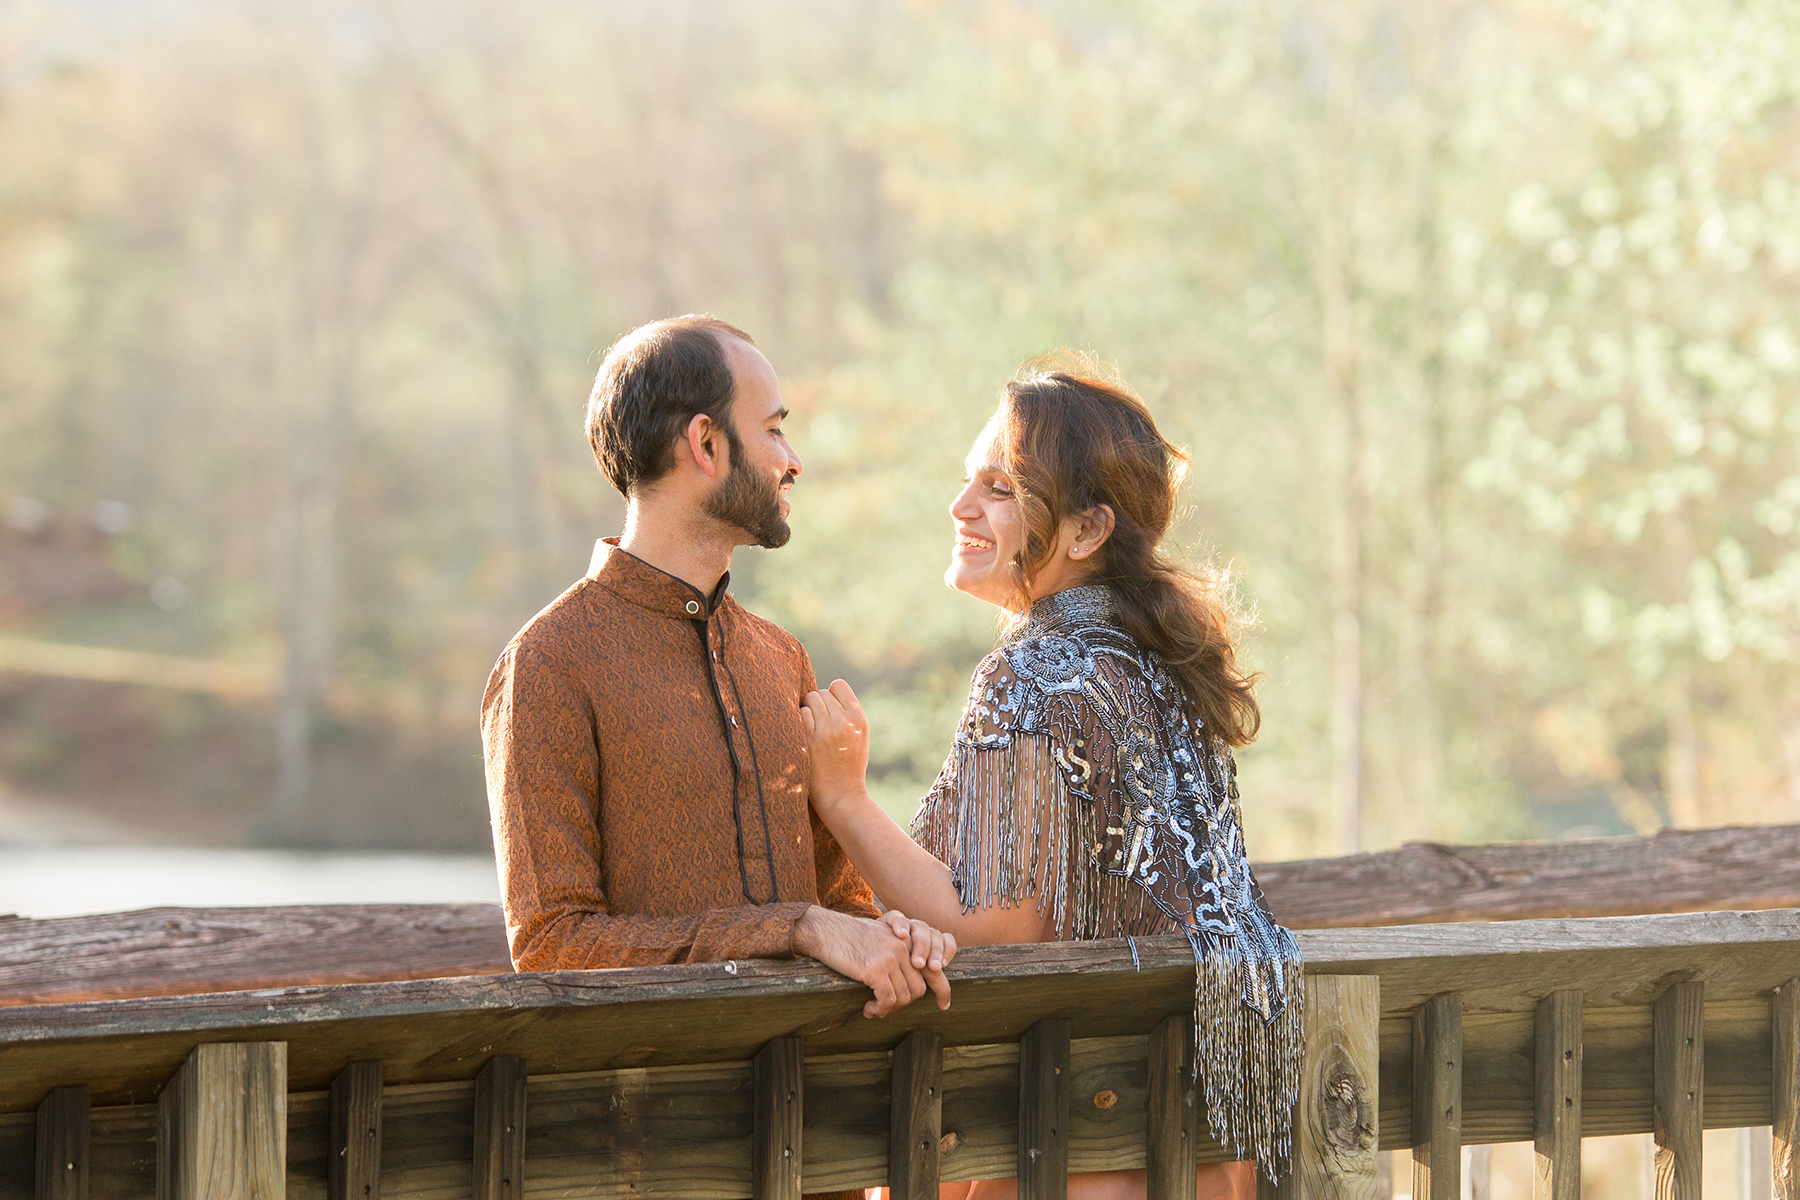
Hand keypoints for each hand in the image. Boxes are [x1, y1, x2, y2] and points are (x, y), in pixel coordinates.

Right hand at [793, 905, 952, 1016]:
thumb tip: (911, 991)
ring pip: (903, 998)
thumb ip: (902, 957)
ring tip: (874, 1008)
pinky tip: (868, 1008)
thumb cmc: (853, 939)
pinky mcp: (875, 968)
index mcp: (910, 941)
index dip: (943, 991)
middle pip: (918, 990)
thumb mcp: (884, 940)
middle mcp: (904, 947)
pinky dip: (879, 1009)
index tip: (944, 1006)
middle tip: (885, 1006)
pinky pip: (887, 1000)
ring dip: (889, 1009)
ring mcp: (890, 957)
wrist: (828, 931)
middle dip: (903, 1003)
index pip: (935, 970)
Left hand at [801, 679, 870, 814]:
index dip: (831, 695)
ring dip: (807, 711)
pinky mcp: (810, 740)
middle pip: (822, 692)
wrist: (842, 795)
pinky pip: (800, 714)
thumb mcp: (859, 736)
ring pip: (810, 700)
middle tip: (818, 724)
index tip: (829, 709)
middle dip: (818, 705)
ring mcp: (826, 730)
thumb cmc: (849, 765)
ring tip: (811, 729)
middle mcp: (844, 721)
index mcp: (859, 718)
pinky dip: (799, 721)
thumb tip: (826, 690)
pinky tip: (803, 735)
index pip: (838, 685)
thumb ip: (848, 713)